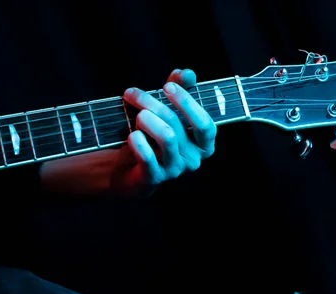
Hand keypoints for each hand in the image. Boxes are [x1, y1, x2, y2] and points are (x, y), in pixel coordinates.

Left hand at [111, 68, 216, 195]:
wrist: (130, 169)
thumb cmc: (153, 136)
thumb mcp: (167, 111)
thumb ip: (179, 90)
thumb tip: (187, 73)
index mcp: (203, 144)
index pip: (205, 124)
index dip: (188, 104)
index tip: (167, 87)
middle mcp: (193, 160)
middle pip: (176, 125)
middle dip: (152, 104)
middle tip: (133, 94)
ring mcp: (175, 170)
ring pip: (166, 138)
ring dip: (146, 120)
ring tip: (135, 115)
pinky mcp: (155, 178)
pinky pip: (148, 156)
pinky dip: (138, 141)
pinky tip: (132, 135)